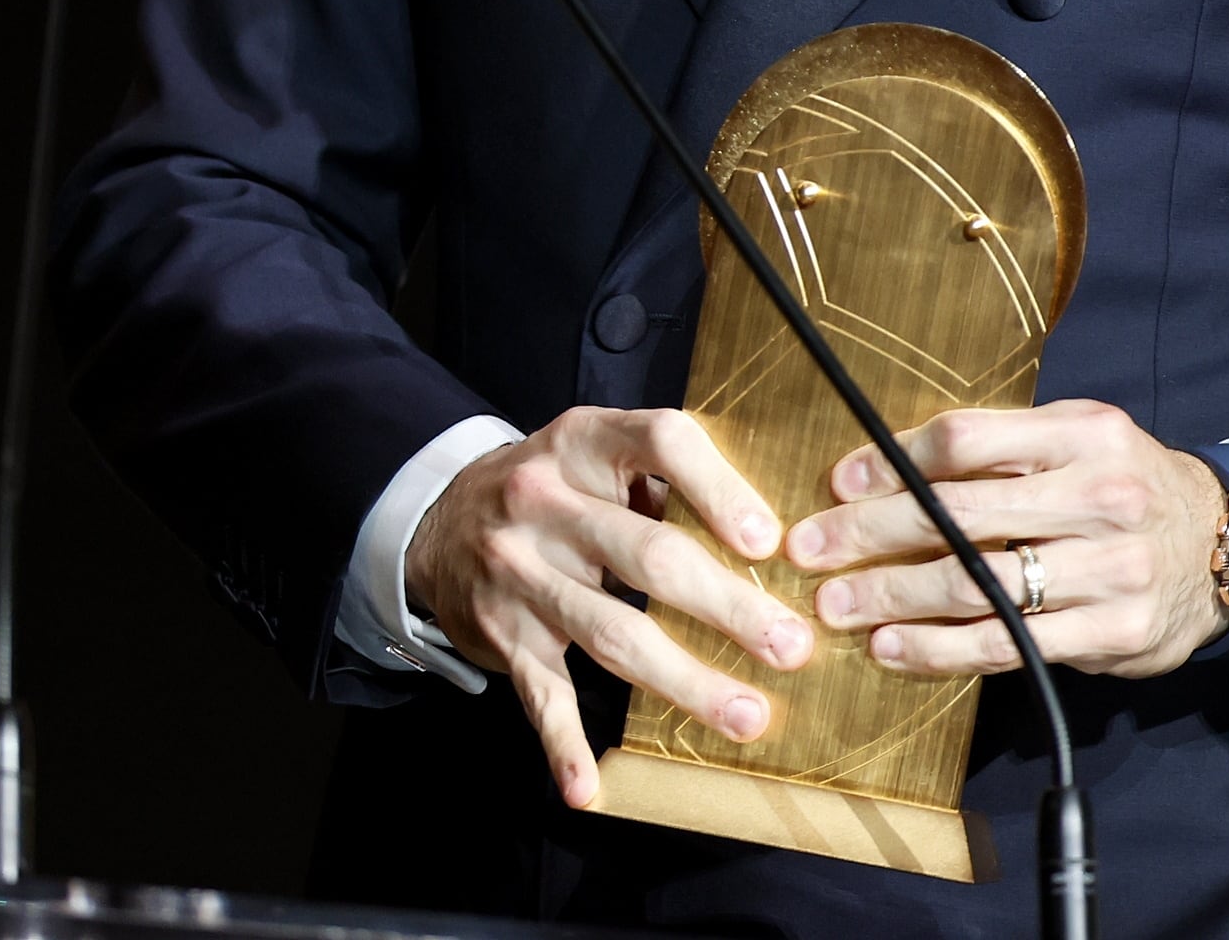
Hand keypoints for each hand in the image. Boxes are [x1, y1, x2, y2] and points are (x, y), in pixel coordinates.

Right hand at [405, 406, 812, 807]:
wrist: (439, 518)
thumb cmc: (553, 487)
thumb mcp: (596, 455)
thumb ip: (665, 481)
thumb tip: (767, 540)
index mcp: (584, 441)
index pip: (661, 442)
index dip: (719, 490)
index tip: (768, 542)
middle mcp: (545, 500)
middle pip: (651, 555)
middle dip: (729, 606)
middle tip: (789, 646)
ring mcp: (520, 571)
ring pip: (612, 632)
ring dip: (684, 680)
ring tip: (744, 714)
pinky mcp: (502, 633)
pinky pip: (539, 692)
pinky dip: (562, 743)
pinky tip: (587, 785)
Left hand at [783, 399, 1228, 678]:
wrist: (1228, 547)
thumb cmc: (1127, 485)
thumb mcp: (1080, 438)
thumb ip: (1002, 448)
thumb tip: (885, 465)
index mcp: (1083, 433)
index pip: (966, 442)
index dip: (892, 462)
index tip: (838, 482)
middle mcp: (1100, 496)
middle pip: (959, 515)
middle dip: (871, 534)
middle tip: (810, 551)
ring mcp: (1110, 570)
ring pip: (977, 586)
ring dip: (893, 599)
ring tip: (837, 606)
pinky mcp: (1112, 634)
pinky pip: (1008, 645)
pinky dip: (940, 651)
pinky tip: (894, 651)